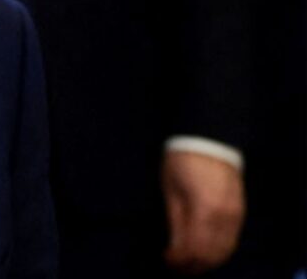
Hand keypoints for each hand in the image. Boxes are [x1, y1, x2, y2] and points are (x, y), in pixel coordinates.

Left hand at [162, 150, 244, 273]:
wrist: (210, 139)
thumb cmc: (182, 161)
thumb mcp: (170, 190)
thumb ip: (176, 221)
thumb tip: (175, 247)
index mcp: (203, 209)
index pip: (193, 248)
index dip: (178, 260)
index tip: (166, 260)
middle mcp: (224, 217)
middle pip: (210, 254)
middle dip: (192, 265)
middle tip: (175, 266)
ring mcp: (236, 215)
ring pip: (224, 251)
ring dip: (206, 261)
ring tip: (188, 263)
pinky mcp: (240, 212)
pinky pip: (232, 240)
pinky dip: (218, 252)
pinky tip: (204, 252)